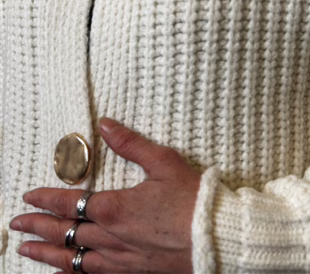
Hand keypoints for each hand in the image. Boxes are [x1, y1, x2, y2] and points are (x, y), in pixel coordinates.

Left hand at [9, 117, 201, 273]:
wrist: (216, 236)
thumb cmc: (192, 198)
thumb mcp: (163, 162)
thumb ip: (131, 144)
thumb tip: (107, 125)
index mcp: (116, 207)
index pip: (69, 202)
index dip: (46, 198)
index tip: (29, 195)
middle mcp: (111, 236)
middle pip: (64, 232)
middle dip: (37, 226)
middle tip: (16, 224)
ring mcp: (120, 259)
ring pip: (72, 259)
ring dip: (46, 254)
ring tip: (26, 251)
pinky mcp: (132, 273)